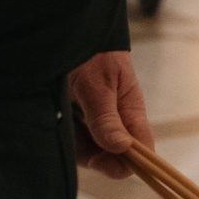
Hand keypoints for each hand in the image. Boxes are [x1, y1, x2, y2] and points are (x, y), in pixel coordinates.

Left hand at [67, 50, 153, 181]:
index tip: (101, 160)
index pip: (141, 148)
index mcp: (131, 110)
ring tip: (63, 118)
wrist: (68, 35)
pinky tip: (57, 119)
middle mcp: (116, 120)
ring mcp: (95, 122)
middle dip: (92, 156)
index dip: (126, 163)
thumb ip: (107, 118)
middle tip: (73, 135)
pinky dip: (64, 137)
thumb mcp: (97, 85)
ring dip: (74, 144)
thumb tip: (123, 149)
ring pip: (90, 151)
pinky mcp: (76, 121)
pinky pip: (74, 141)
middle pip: (112, 156)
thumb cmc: (90, 53)